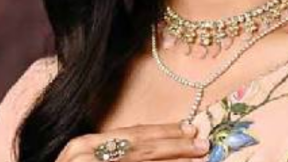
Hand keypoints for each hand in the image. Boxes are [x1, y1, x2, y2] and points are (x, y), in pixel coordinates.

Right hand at [54, 121, 210, 161]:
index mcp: (84, 145)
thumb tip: (151, 147)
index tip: (190, 128)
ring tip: (198, 158)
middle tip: (202, 143)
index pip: (132, 135)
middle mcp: (86, 155)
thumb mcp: (85, 159)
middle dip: (175, 146)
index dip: (164, 132)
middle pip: (141, 149)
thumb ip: (110, 151)